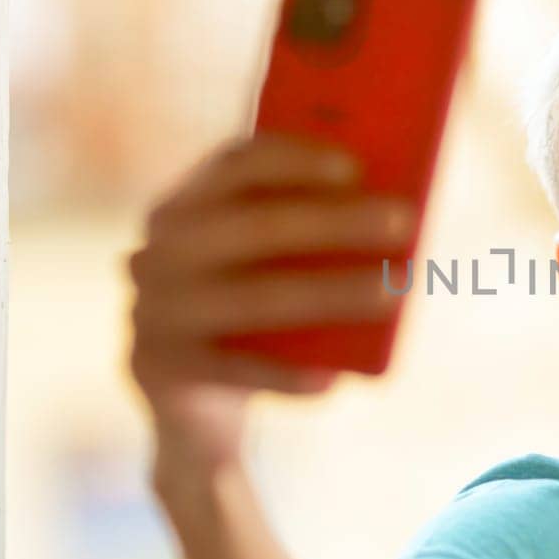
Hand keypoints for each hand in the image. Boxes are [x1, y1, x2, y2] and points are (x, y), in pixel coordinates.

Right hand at [126, 131, 413, 472]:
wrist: (189, 399)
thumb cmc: (252, 311)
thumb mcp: (270, 265)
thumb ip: (308, 231)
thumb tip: (393, 216)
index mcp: (186, 205)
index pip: (237, 164)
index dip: (296, 159)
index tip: (356, 166)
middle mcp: (160, 250)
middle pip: (255, 224)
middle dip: (335, 221)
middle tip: (405, 221)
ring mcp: (153, 310)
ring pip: (254, 297)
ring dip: (329, 293)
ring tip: (392, 294)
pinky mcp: (161, 368)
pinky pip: (233, 369)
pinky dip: (285, 374)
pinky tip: (333, 377)